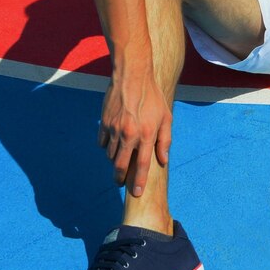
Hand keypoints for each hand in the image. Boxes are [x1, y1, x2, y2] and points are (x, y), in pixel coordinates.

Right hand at [98, 70, 171, 195]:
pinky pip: (102, 142)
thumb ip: (165, 141)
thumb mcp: (166, 118)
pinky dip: (106, 146)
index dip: (138, 181)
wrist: (132, 76)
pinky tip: (112, 144)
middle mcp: (129, 134)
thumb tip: (163, 160)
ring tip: (120, 159)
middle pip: (120, 165)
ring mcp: (114, 128)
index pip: (141, 165)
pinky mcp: (104, 122)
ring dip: (114, 160)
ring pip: (110, 154)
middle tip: (120, 183)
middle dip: (120, 178)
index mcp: (147, 135)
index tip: (136, 193)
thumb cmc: (153, 98)